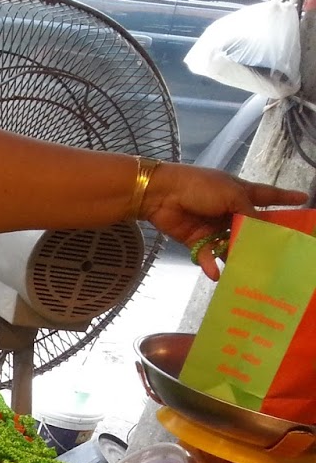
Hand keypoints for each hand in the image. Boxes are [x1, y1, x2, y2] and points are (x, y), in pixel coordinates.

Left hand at [142, 164, 307, 280]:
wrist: (162, 194)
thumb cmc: (200, 187)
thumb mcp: (231, 195)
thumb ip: (249, 212)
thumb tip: (263, 229)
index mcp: (241, 193)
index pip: (269, 196)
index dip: (286, 198)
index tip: (304, 199)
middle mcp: (230, 211)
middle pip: (251, 228)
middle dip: (262, 241)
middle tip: (278, 257)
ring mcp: (214, 227)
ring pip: (231, 246)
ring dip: (238, 258)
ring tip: (250, 274)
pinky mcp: (197, 240)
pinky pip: (208, 256)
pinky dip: (212, 265)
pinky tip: (219, 275)